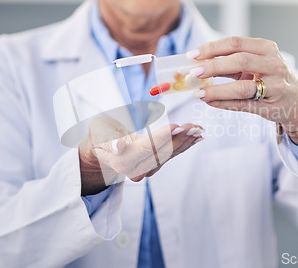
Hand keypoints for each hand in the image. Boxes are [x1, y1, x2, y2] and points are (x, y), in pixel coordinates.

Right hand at [79, 117, 202, 194]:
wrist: (102, 151)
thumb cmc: (100, 137)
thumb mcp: (98, 133)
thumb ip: (108, 139)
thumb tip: (119, 146)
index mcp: (122, 162)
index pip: (145, 148)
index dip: (162, 137)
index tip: (176, 126)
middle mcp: (136, 170)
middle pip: (161, 153)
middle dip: (179, 139)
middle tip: (193, 126)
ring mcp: (147, 169)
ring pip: (169, 155)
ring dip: (186, 142)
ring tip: (199, 130)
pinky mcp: (155, 165)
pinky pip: (172, 154)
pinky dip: (186, 144)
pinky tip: (198, 137)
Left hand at [188, 36, 297, 148]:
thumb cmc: (271, 78)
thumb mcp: (256, 63)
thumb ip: (231, 62)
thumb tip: (198, 63)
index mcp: (266, 48)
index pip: (235, 43)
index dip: (212, 48)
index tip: (193, 54)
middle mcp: (273, 64)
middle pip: (240, 61)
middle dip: (214, 66)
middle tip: (194, 72)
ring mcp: (275, 86)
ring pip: (242, 87)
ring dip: (217, 89)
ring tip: (199, 92)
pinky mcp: (271, 106)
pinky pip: (243, 104)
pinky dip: (224, 103)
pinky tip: (210, 102)